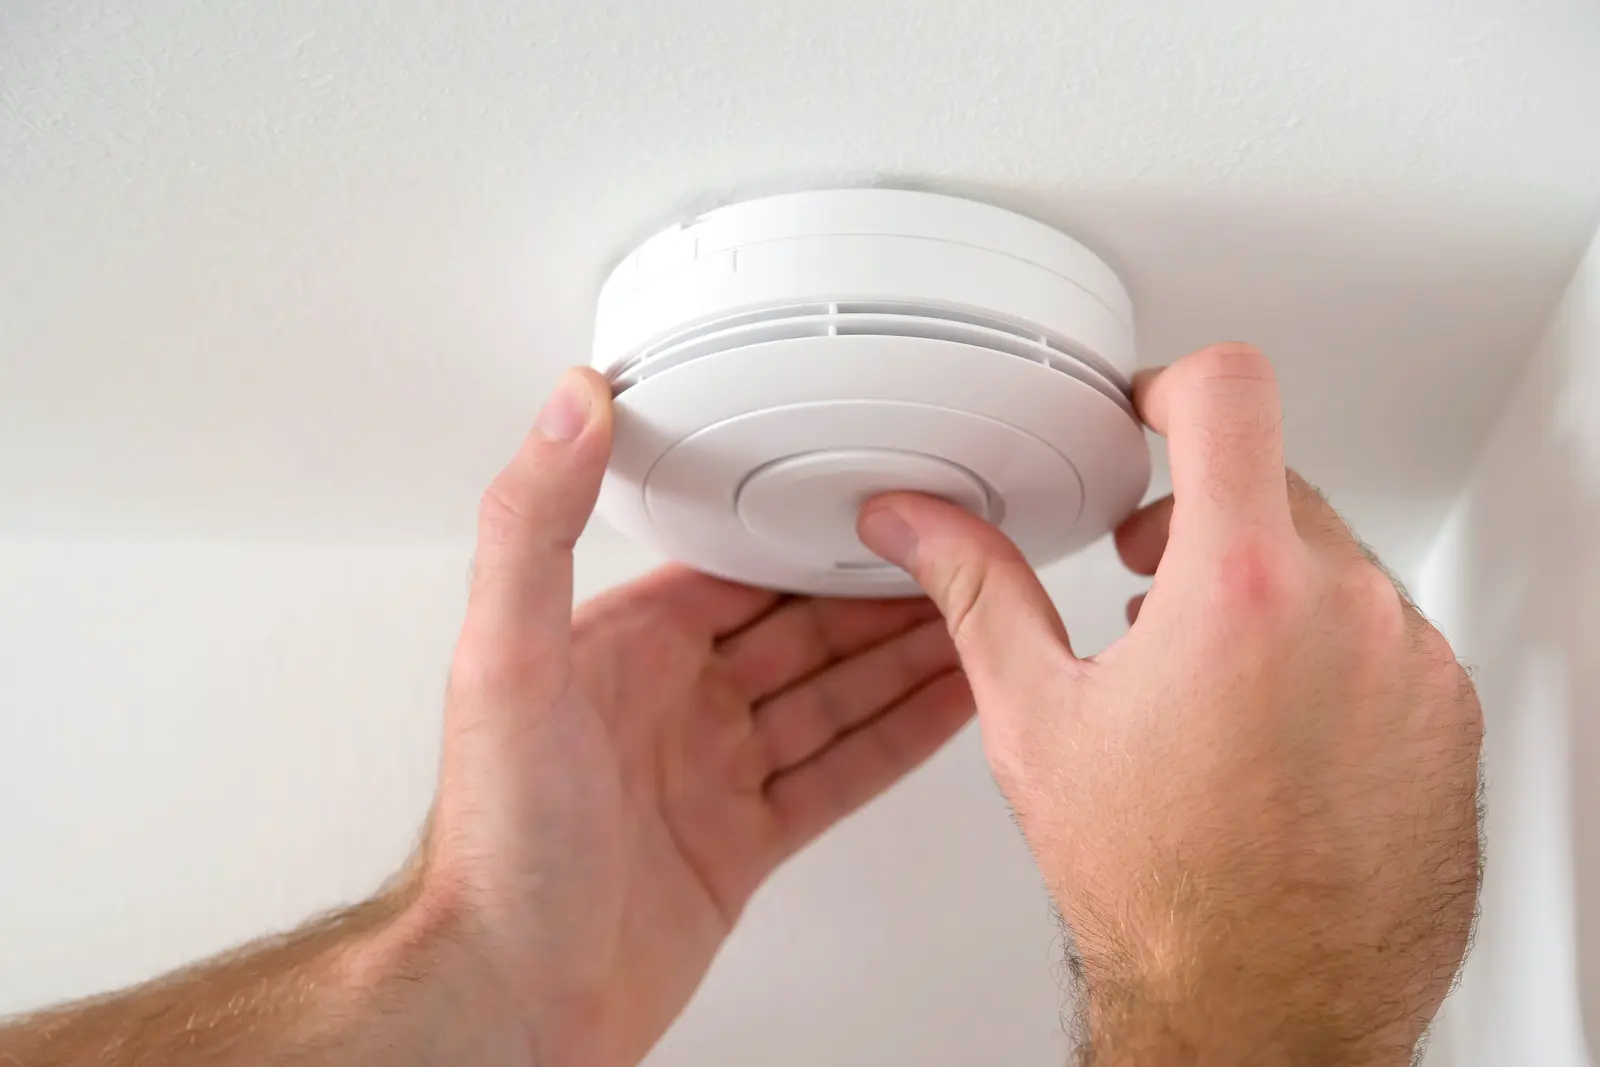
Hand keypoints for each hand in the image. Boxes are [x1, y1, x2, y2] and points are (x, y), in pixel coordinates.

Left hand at [417, 369, 973, 1066]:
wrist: (517, 994)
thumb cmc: (498, 842)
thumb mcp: (506, 657)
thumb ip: (534, 524)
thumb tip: (567, 404)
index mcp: (622, 648)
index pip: (736, 567)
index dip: (808, 533)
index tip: (870, 497)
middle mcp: (670, 704)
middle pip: (800, 629)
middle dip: (877, 592)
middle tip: (956, 554)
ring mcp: (710, 774)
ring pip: (833, 696)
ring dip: (905, 657)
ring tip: (977, 618)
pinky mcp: (743, 841)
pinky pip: (841, 773)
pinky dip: (900, 739)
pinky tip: (947, 705)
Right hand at [858, 344, 1482, 1063]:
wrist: (1264, 1008)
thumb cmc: (1159, 888)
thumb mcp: (1037, 718)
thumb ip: (978, 590)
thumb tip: (919, 523)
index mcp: (1238, 590)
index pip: (1229, 393)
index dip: (1173, 384)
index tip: (1150, 414)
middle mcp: (1348, 611)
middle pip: (1274, 480)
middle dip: (1202, 517)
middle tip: (1148, 588)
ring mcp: (1413, 664)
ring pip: (1332, 561)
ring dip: (1267, 590)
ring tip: (1207, 677)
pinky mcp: (1447, 715)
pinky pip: (1386, 634)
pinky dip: (1327, 651)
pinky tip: (1271, 729)